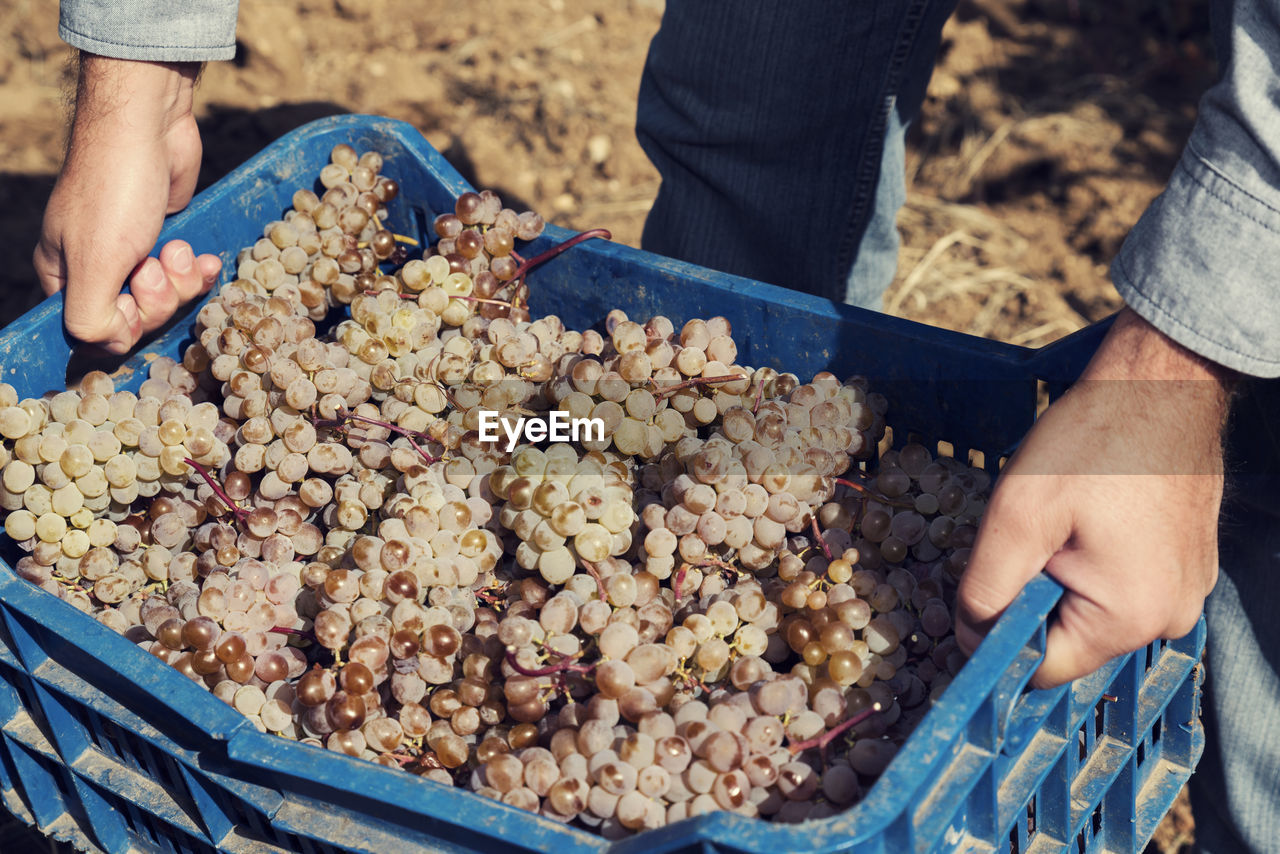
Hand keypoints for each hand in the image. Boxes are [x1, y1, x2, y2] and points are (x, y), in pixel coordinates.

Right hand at [33, 55, 220, 353]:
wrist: (148, 125)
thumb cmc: (113, 191)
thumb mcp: (94, 262)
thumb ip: (90, 316)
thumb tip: (106, 343)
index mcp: (65, 276)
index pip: (94, 332)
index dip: (123, 326)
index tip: (129, 298)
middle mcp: (97, 268)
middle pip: (138, 319)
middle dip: (158, 298)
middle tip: (155, 265)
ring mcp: (135, 252)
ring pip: (168, 299)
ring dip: (180, 279)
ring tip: (177, 247)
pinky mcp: (168, 238)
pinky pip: (189, 276)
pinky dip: (198, 270)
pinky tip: (206, 259)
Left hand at [956, 309, 1229, 687]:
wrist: (1161, 383)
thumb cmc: (1091, 443)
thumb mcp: (1016, 518)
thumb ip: (986, 591)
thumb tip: (970, 640)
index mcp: (1131, 617)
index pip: (1045, 668)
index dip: (999, 639)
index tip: (979, 594)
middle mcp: (1170, 617)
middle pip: (1069, 639)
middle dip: (1032, 598)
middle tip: (1026, 536)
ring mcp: (1185, 589)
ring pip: (1092, 609)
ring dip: (1059, 575)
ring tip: (1061, 517)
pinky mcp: (1185, 563)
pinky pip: (1121, 583)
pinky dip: (1091, 560)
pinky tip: (1087, 514)